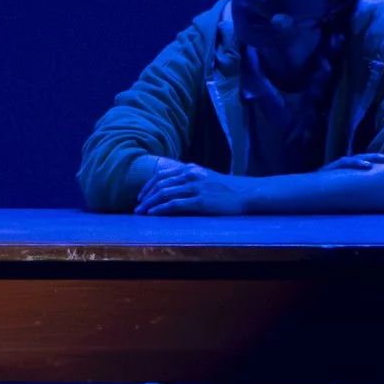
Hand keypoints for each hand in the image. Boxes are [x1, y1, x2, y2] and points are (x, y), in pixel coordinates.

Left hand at [135, 159, 249, 216]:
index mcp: (190, 169)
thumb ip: (189, 179)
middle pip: (160, 185)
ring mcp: (195, 188)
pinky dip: (161, 209)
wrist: (246, 193)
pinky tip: (153, 214)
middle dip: (146, 197)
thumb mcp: (205, 178)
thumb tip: (172, 188)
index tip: (141, 196)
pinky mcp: (200, 201)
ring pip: (164, 194)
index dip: (148, 186)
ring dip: (149, 204)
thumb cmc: (226, 189)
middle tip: (137, 208)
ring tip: (141, 212)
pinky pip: (174, 204)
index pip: (161, 175)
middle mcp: (190, 175)